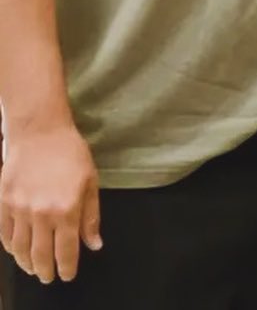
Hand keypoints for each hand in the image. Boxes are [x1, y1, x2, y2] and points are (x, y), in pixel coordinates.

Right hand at [0, 121, 101, 282]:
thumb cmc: (70, 153)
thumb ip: (91, 216)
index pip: (66, 250)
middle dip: (46, 271)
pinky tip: (17, 251)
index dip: (67, 267)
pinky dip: (11, 248)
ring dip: (27, 264)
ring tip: (33, 269)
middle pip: (41, 255)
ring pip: (20, 249)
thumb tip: (94, 244)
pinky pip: (5, 235)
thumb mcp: (90, 181)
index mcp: (67, 209)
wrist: (40, 132)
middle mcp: (42, 214)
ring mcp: (20, 210)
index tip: (68, 275)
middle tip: (49, 278)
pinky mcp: (3, 204)